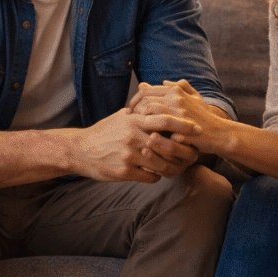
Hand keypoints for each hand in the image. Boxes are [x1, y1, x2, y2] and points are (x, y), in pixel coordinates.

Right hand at [68, 108, 198, 182]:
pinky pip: (150, 177)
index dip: (184, 124)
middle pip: (169, 145)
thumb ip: (140, 111)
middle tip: (195, 154)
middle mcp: (133, 137)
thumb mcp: (121, 117)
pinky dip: (157, 176)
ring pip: (163, 164)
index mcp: (134, 120)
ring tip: (179, 167)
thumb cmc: (104, 132)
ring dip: (174, 167)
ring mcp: (129, 155)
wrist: (79, 150)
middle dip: (186, 151)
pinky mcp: (124, 172)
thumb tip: (157, 99)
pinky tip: (157, 173)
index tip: (198, 129)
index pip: (165, 119)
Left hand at [128, 80, 226, 155]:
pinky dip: (149, 132)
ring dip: (139, 120)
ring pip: (149, 111)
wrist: (219, 133)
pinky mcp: (180, 127)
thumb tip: (163, 81)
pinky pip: (159, 128)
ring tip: (136, 129)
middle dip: (133, 110)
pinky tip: (145, 139)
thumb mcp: (195, 98)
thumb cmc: (205, 117)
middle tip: (128, 121)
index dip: (134, 100)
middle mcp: (176, 97)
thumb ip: (181, 87)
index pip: (146, 90)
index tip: (130, 111)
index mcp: (176, 90)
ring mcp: (178, 112)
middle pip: (144, 99)